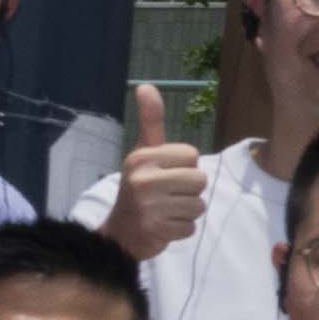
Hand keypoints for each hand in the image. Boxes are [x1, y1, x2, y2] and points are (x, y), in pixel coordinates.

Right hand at [109, 82, 204, 259]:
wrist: (118, 233)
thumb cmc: (139, 188)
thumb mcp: (143, 153)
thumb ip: (150, 121)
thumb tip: (146, 85)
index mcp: (142, 157)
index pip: (192, 156)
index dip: (185, 168)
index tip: (164, 176)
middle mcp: (143, 179)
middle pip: (199, 180)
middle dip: (188, 191)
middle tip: (166, 196)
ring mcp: (148, 206)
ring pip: (198, 205)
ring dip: (186, 212)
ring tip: (164, 211)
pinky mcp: (155, 230)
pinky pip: (191, 227)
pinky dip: (180, 230)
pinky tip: (162, 226)